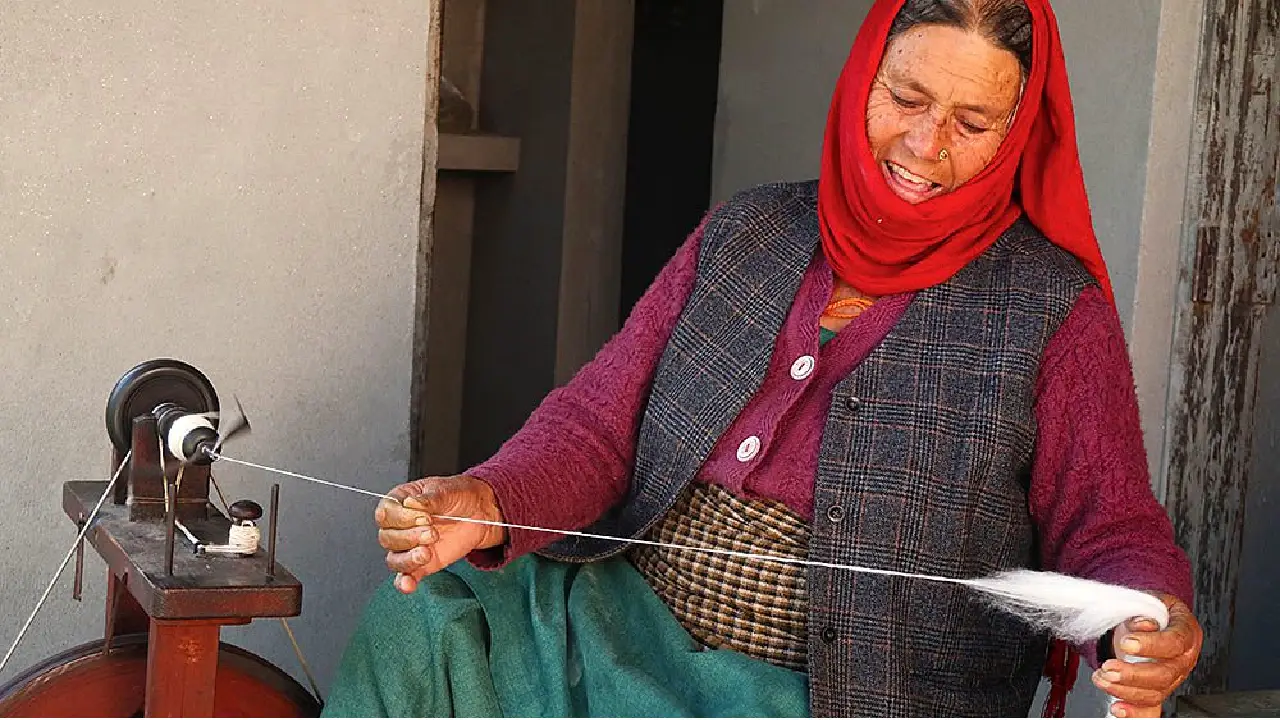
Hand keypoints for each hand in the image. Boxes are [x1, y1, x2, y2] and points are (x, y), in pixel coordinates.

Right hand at [374, 475, 505, 593]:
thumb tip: (411, 503)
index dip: (402, 517)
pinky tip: (410, 584)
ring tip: (427, 553)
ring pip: (393, 560)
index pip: (385, 514)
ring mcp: (409, 547)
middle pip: (387, 538)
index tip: (424, 516)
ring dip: (408, 559)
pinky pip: (405, 577)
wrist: (479, 512)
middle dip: (409, 537)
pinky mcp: (420, 564)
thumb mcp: (446, 490)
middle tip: (433, 532)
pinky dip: (404, 583)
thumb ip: (428, 498)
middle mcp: (400, 526)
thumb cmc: (459, 496)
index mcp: (400, 502)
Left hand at [1092, 593, 1202, 717]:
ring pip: (1154, 693)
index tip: (1127, 643)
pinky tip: (1118, 709)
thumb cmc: (1152, 611)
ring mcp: (1172, 678)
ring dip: (1124, 690)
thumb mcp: (1149, 600)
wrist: (1152, 619)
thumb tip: (1140, 623)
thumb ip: (1143, 610)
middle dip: (1133, 674)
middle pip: (1164, 675)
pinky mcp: (1158, 690)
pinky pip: (1150, 708)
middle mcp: (1182, 659)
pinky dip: (1134, 712)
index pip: (1174, 642)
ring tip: (1102, 678)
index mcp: (1185, 632)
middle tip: (1109, 667)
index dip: (1151, 645)